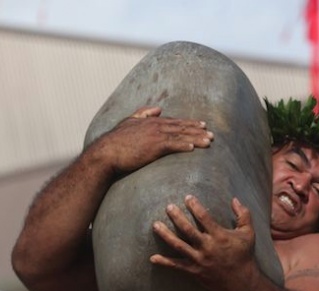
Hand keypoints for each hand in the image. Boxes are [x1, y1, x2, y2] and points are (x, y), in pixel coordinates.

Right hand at [93, 106, 213, 174]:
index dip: (190, 124)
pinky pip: (173, 145)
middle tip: (212, 134)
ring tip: (209, 141)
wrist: (106, 152)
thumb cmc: (116, 141)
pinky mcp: (154, 146)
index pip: (175, 122)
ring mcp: (156, 135)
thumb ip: (143, 113)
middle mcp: (156, 125)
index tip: (202, 125)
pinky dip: (184, 146)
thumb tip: (158, 109)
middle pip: (182, 127)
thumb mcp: (129, 122)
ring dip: (197, 138)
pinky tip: (193, 148)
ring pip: (181, 136)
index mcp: (152, 121)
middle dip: (198, 130)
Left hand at [150, 195, 256, 290]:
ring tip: (155, 225)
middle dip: (177, 217)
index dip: (195, 206)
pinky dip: (164, 262)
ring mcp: (199, 259)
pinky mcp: (194, 271)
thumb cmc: (244, 255)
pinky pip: (177, 266)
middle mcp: (207, 247)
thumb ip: (243, 215)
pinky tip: (153, 258)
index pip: (204, 217)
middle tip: (168, 207)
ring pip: (178, 245)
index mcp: (219, 236)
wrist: (240, 281)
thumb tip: (235, 199)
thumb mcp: (248, 233)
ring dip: (165, 235)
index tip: (187, 198)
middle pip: (187, 229)